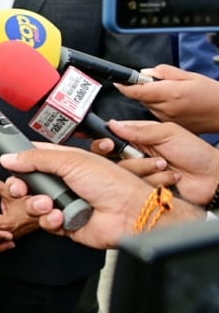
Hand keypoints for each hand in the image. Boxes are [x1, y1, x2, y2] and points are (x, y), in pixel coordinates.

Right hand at [0, 143, 203, 248]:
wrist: (132, 214)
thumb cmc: (113, 183)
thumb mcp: (71, 161)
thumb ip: (36, 159)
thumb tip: (9, 158)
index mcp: (62, 160)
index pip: (28, 155)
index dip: (9, 155)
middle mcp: (61, 181)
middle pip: (24, 181)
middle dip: (18, 185)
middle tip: (18, 187)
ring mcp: (62, 202)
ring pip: (31, 203)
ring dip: (36, 204)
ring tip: (49, 203)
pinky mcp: (63, 224)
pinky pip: (43, 222)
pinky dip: (50, 220)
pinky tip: (61, 216)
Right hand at [100, 120, 218, 205]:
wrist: (212, 179)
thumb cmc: (195, 153)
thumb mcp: (168, 133)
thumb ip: (140, 130)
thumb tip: (113, 124)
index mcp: (140, 137)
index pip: (113, 136)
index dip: (105, 140)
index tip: (106, 143)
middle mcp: (136, 154)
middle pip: (110, 157)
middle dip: (123, 156)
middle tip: (131, 154)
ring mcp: (140, 172)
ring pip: (124, 172)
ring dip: (146, 168)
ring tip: (165, 165)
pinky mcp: (145, 187)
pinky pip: (137, 186)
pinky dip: (155, 181)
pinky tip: (169, 178)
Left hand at [115, 64, 218, 132]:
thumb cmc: (212, 94)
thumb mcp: (188, 75)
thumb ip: (163, 72)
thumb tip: (144, 73)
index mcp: (170, 94)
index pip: (137, 91)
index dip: (124, 86)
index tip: (118, 81)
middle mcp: (166, 109)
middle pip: (141, 98)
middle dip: (143, 89)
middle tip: (157, 84)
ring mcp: (168, 119)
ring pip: (148, 106)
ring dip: (152, 99)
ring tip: (171, 95)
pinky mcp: (171, 126)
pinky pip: (157, 114)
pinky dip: (160, 108)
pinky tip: (175, 105)